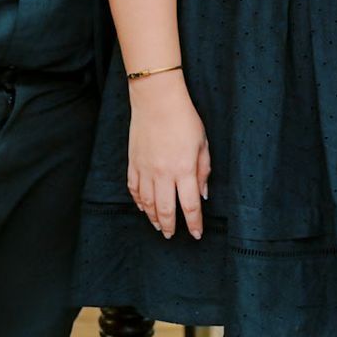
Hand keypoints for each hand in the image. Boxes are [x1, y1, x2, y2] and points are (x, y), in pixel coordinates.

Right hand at [127, 75, 209, 239]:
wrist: (156, 100)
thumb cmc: (184, 119)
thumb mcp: (202, 143)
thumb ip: (203, 171)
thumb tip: (203, 194)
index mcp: (184, 169)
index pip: (190, 206)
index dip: (194, 224)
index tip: (197, 234)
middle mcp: (163, 174)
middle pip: (165, 210)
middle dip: (170, 226)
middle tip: (172, 235)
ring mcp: (145, 170)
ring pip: (147, 204)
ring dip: (153, 218)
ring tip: (159, 226)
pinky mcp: (133, 163)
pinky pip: (134, 189)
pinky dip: (138, 202)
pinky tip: (143, 207)